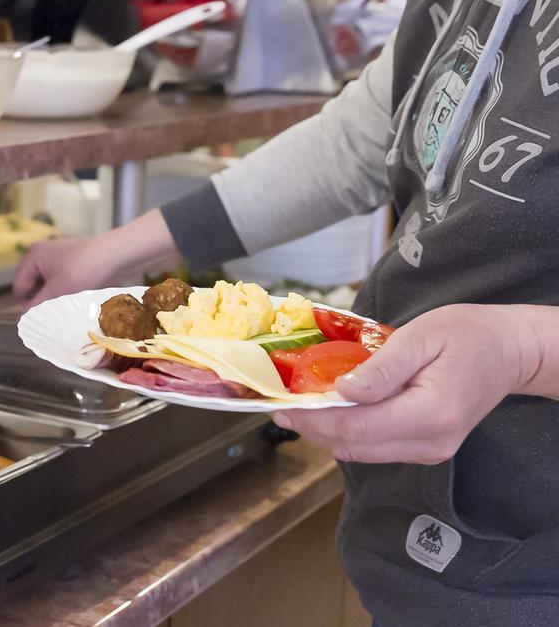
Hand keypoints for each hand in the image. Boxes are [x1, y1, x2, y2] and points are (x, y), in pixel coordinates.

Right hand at [13, 236, 123, 307]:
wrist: (117, 255)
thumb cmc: (84, 270)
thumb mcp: (57, 291)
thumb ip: (37, 305)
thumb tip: (25, 318)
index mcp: (33, 256)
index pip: (19, 288)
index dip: (28, 305)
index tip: (41, 320)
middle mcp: (43, 254)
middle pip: (33, 287)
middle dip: (42, 301)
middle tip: (55, 315)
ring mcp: (59, 257)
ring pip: (49, 287)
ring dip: (55, 298)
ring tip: (68, 308)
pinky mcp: (73, 263)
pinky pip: (62, 283)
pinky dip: (66, 292)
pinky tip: (77, 300)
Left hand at [271, 304, 533, 464]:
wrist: (508, 352)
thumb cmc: (466, 335)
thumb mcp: (420, 338)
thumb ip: (381, 370)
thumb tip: (341, 392)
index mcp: (430, 414)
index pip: (357, 428)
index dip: (314, 420)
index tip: (281, 405)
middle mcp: (430, 443)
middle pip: (353, 446)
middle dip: (312, 428)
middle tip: (279, 406)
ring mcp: (429, 451)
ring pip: (360, 452)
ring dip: (326, 432)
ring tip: (297, 407)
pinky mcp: (425, 449)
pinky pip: (374, 448)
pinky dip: (346, 432)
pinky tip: (329, 410)